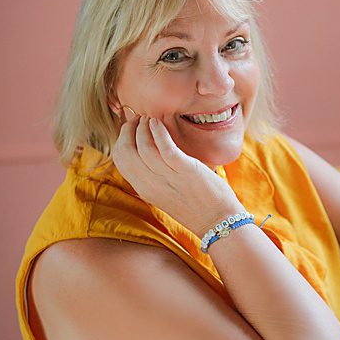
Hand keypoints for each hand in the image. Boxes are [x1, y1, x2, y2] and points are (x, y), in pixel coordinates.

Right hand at [110, 113, 244, 234]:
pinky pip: (165, 149)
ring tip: (149, 118)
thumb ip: (154, 175)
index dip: (121, 139)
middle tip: (138, 118)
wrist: (218, 221)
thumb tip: (150, 150)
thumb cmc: (195, 205)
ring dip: (143, 129)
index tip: (130, 127)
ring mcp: (167, 178)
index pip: (121, 160)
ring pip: (143, 148)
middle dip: (128, 130)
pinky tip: (158, 123)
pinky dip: (159, 133)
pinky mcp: (186, 171)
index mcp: (144, 189)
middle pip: (126, 152)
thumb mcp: (166, 192)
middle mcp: (151, 184)